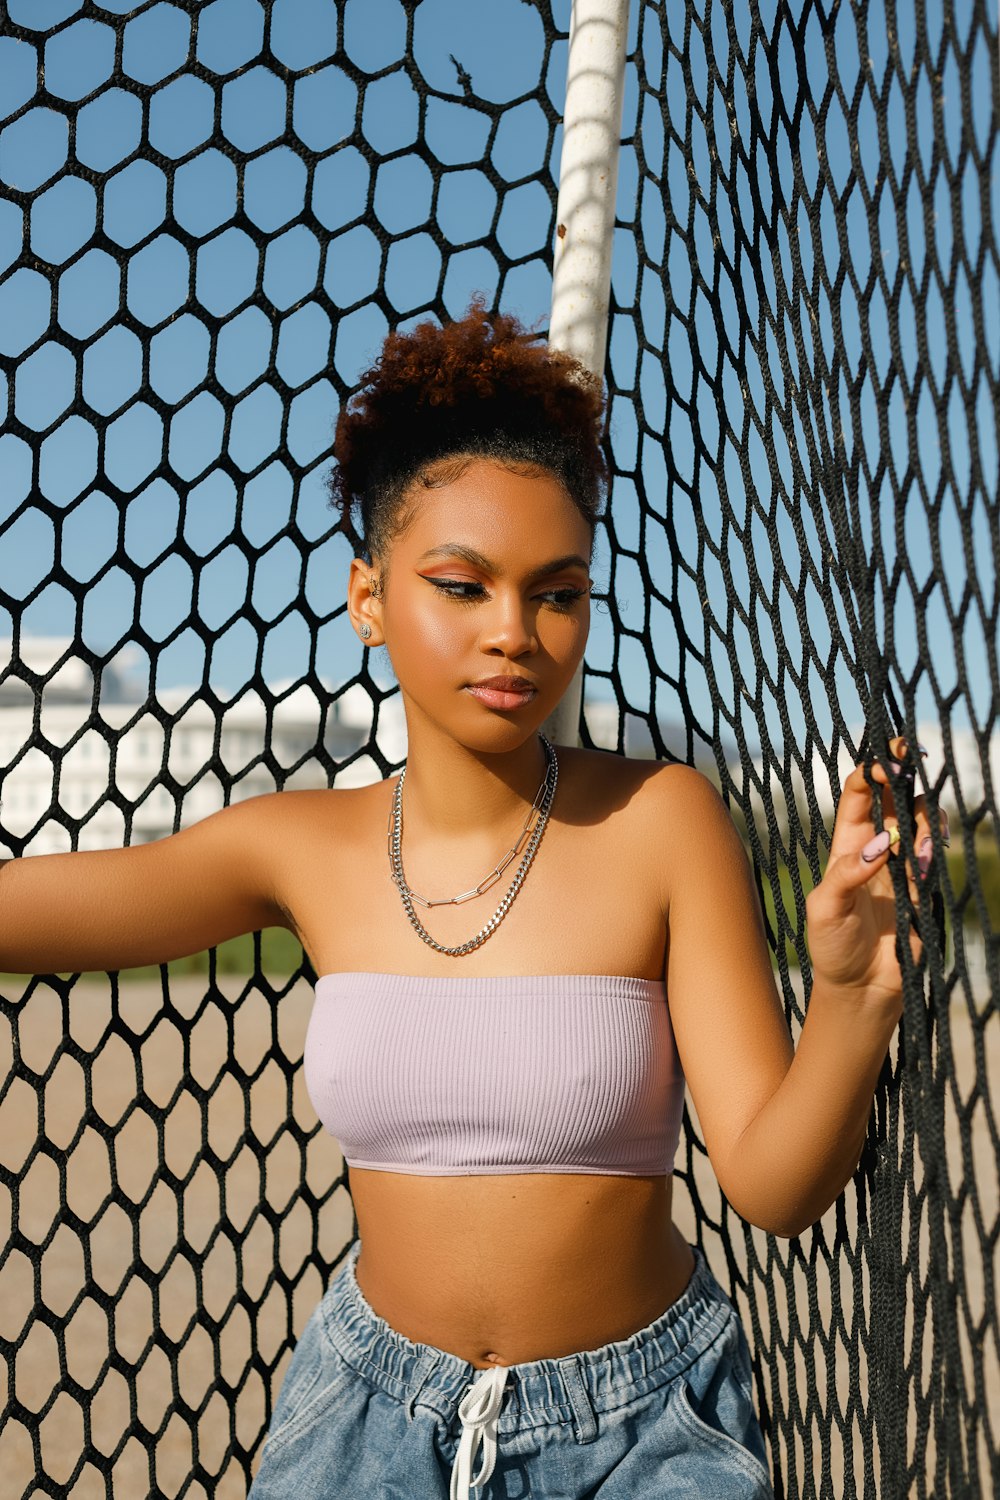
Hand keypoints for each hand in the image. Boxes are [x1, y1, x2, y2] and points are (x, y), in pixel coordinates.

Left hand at [804, 736, 948, 1009]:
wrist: (860, 990)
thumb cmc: (832, 947)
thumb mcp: (825, 908)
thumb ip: (847, 874)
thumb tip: (880, 843)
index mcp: (845, 846)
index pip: (858, 795)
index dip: (870, 773)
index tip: (884, 764)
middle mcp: (876, 849)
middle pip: (895, 798)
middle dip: (904, 773)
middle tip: (913, 757)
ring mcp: (903, 867)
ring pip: (921, 821)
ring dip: (923, 817)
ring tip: (917, 838)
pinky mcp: (923, 888)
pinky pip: (934, 855)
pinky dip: (933, 848)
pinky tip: (924, 854)